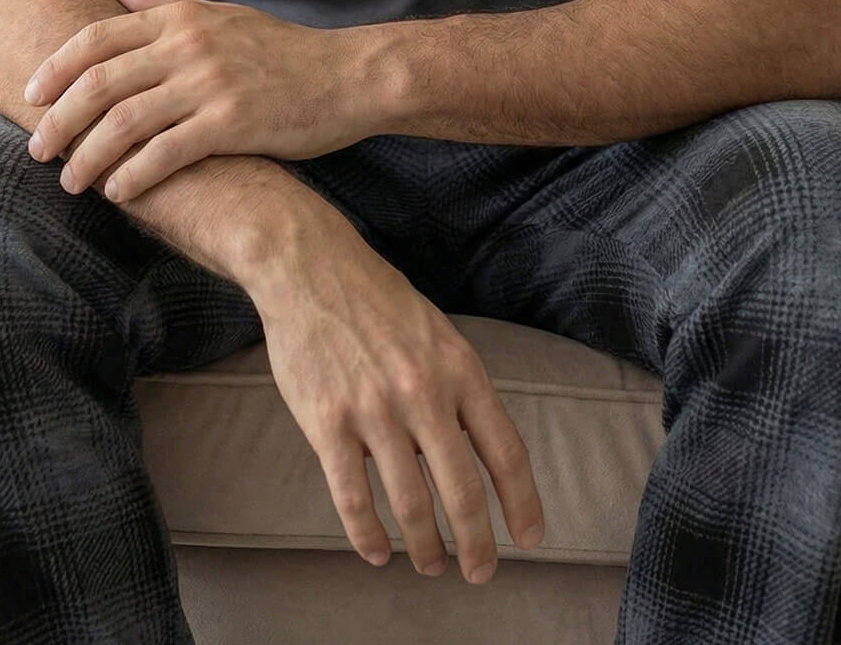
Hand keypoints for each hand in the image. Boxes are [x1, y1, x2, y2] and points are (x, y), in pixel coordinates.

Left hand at [24, 0, 377, 201]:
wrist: (346, 77)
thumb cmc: (281, 51)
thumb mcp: (219, 17)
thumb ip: (161, 4)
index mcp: (180, 19)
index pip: (96, 38)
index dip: (54, 68)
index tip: (29, 95)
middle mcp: (188, 46)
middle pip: (98, 82)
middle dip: (58, 119)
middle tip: (37, 148)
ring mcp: (208, 84)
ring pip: (123, 122)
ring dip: (87, 156)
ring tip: (71, 182)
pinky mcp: (231, 122)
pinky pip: (165, 153)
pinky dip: (134, 176)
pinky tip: (119, 193)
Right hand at [250, 219, 545, 583]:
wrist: (311, 268)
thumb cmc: (378, 301)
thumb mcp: (437, 334)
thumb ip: (457, 390)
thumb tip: (474, 454)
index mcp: (459, 369)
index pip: (504, 451)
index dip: (522, 503)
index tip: (529, 539)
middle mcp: (423, 393)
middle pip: (462, 491)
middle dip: (476, 545)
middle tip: (480, 572)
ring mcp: (373, 410)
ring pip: (410, 504)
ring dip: (424, 547)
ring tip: (431, 566)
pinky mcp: (327, 423)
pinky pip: (352, 498)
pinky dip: (367, 536)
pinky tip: (376, 553)